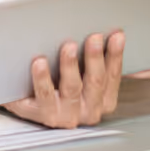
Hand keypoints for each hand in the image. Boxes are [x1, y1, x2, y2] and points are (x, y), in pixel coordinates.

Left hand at [4, 32, 124, 128]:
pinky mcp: (42, 113)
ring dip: (71, 66)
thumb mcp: (83, 75)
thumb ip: (101, 61)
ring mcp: (66, 114)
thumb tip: (120, 39)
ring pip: (72, 88)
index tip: (116, 36)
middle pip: (95, 82)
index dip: (116, 56)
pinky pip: (44, 95)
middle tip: (94, 37)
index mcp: (102, 100)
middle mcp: (88, 110)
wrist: (29, 103)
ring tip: (68, 47)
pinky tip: (40, 62)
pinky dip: (43, 78)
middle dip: (95, 58)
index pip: (112, 76)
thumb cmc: (59, 85)